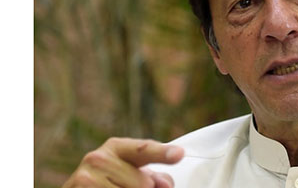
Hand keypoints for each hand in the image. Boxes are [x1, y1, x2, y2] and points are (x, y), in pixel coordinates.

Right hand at [63, 137, 183, 187]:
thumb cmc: (109, 182)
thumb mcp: (131, 174)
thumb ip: (153, 176)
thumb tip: (165, 184)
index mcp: (116, 147)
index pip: (144, 150)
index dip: (162, 153)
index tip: (178, 154)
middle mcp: (98, 158)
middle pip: (142, 184)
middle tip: (130, 187)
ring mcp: (85, 178)